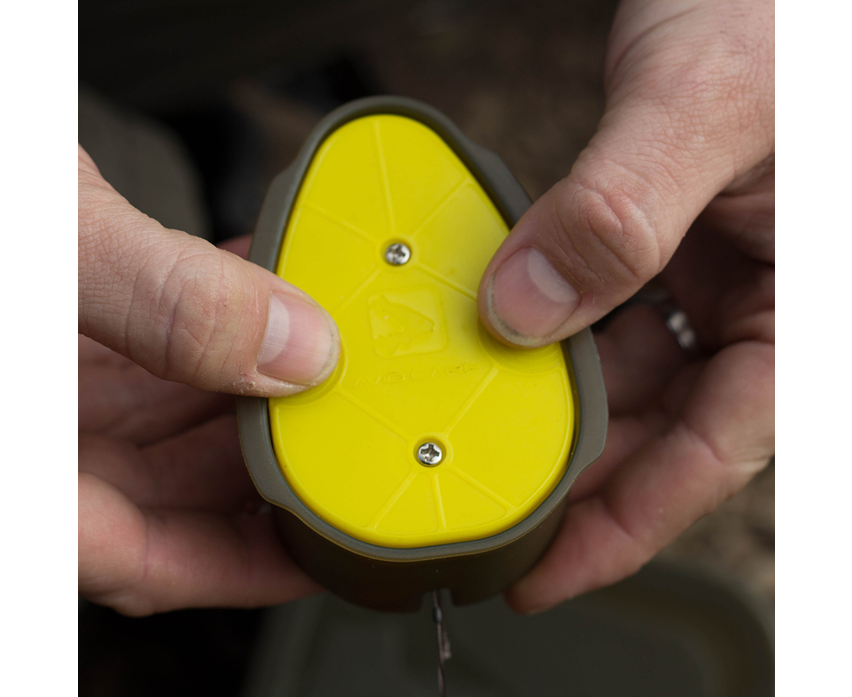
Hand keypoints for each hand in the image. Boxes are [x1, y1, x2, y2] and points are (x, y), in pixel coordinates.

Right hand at [78, 147, 338, 614]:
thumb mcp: (47, 250)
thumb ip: (170, 304)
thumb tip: (296, 348)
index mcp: (25, 472)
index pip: (149, 560)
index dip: (248, 566)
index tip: (324, 548)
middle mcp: (33, 445)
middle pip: (171, 489)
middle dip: (263, 456)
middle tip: (340, 423)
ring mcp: (37, 392)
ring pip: (162, 425)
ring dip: (243, 388)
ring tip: (314, 354)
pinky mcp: (47, 339)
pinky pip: (142, 360)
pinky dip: (204, 333)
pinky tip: (251, 295)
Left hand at [476, 0, 773, 611]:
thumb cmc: (778, 10)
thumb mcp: (703, 107)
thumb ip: (619, 214)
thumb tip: (525, 309)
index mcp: (810, 304)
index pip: (719, 448)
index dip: (631, 524)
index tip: (548, 573)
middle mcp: (768, 298)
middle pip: (667, 425)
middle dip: (583, 471)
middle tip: (494, 509)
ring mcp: (720, 271)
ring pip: (633, 372)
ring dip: (561, 400)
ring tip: (486, 433)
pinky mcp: (675, 239)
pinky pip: (612, 310)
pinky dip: (559, 330)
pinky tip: (508, 341)